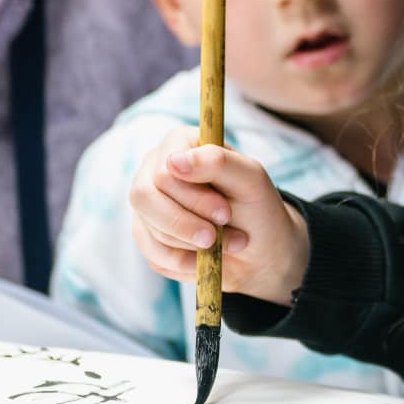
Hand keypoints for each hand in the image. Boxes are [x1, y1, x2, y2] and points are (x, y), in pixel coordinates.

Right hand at [128, 127, 310, 304]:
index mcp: (180, 142)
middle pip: (145, 196)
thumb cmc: (256, 207)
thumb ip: (217, 162)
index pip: (164, 170)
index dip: (194, 198)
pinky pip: (151, 253)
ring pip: (148, 227)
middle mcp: (154, 167)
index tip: (224, 214)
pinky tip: (205, 258)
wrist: (258, 250)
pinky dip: (183, 261)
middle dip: (186, 224)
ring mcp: (147, 202)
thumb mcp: (250, 180)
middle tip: (218, 236)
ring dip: (191, 244)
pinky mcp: (145, 234)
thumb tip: (174, 161)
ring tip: (223, 244)